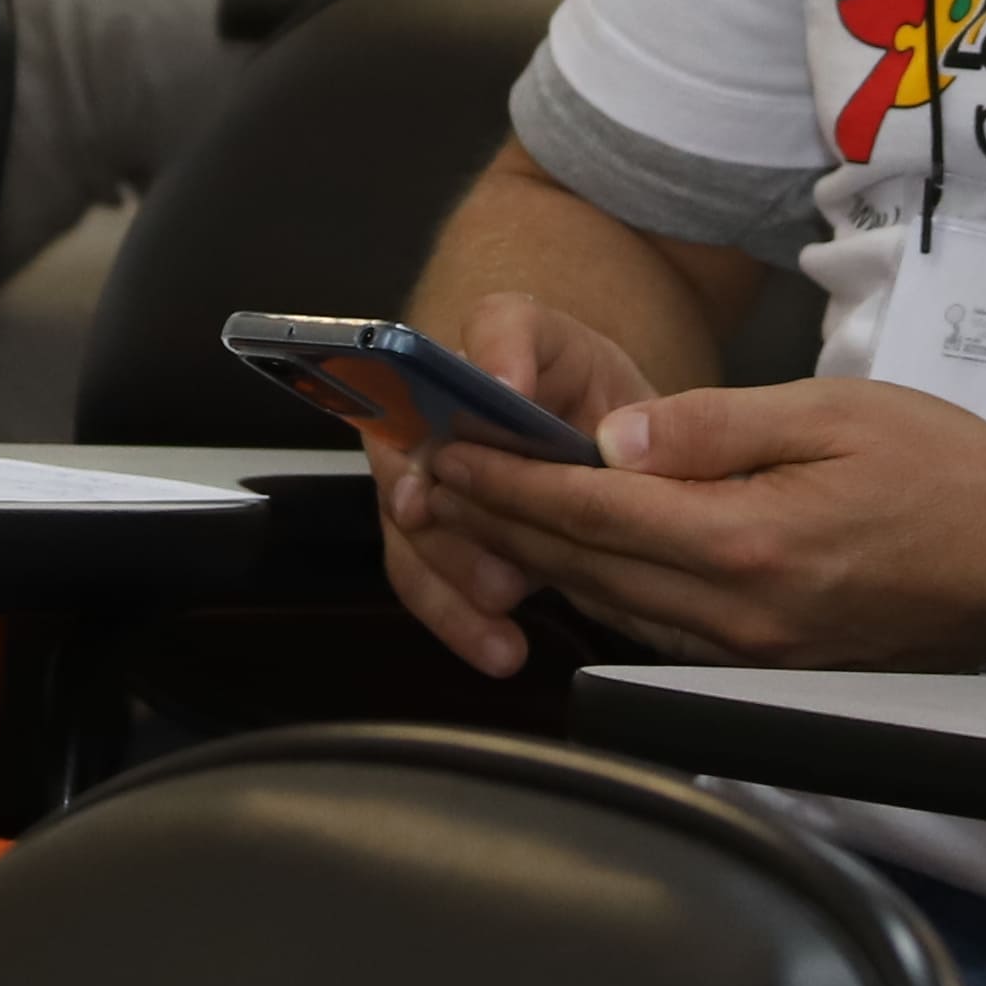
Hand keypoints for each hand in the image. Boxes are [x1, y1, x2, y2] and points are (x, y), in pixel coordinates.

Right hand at [364, 290, 676, 673]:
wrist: (600, 421)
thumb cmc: (565, 371)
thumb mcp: (550, 333)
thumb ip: (513, 336)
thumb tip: (498, 380)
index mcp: (419, 379)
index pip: (385, 412)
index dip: (401, 460)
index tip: (419, 501)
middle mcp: (409, 441)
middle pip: (405, 502)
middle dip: (447, 550)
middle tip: (499, 585)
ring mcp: (429, 501)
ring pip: (417, 556)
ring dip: (454, 602)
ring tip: (504, 642)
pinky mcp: (453, 552)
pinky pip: (440, 592)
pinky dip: (466, 627)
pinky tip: (503, 651)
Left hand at [401, 361, 985, 673]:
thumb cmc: (945, 471)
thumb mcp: (831, 415)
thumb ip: (713, 429)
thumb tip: (613, 442)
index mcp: (747, 543)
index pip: (595, 512)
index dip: (513, 480)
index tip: (453, 448)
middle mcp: (737, 615)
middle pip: (588, 569)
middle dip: (504, 522)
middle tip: (439, 477)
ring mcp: (752, 652)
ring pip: (615, 608)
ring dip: (544, 562)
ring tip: (486, 514)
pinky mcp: (769, 666)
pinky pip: (659, 632)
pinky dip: (604, 593)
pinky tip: (578, 561)